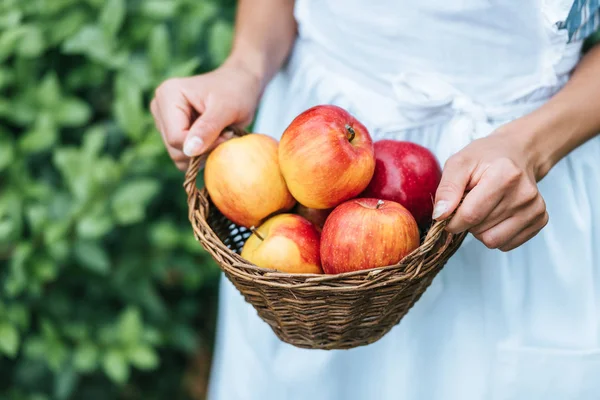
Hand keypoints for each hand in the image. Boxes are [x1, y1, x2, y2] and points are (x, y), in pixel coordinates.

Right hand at [150, 59, 262, 169]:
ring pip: (178, 155)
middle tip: (225, 135)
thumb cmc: (236, 91)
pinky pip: (183, 155)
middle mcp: (159, 108)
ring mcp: (164, 121)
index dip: (202, 146)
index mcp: (167, 95)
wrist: (240, 84)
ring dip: (202, 152)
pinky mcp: (172, 131)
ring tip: (219, 134)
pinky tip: (212, 138)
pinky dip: (200, 153)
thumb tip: (190, 150)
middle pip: (174, 148)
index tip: (226, 137)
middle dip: (202, 148)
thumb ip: (208, 128)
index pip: (176, 137)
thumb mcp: (226, 109)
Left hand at [432, 126, 548, 251]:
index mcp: (505, 175)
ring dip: (480, 230)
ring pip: (493, 241)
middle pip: (480, 230)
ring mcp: (536, 209)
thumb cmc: (485, 159)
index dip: (451, 221)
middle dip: (466, 222)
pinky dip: (494, 234)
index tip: (447, 213)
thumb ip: (447, 188)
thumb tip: (440, 215)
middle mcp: (525, 194)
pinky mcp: (540, 221)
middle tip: (470, 202)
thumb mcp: (459, 163)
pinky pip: (506, 245)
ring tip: (483, 208)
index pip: (470, 215)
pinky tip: (496, 215)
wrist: (518, 154)